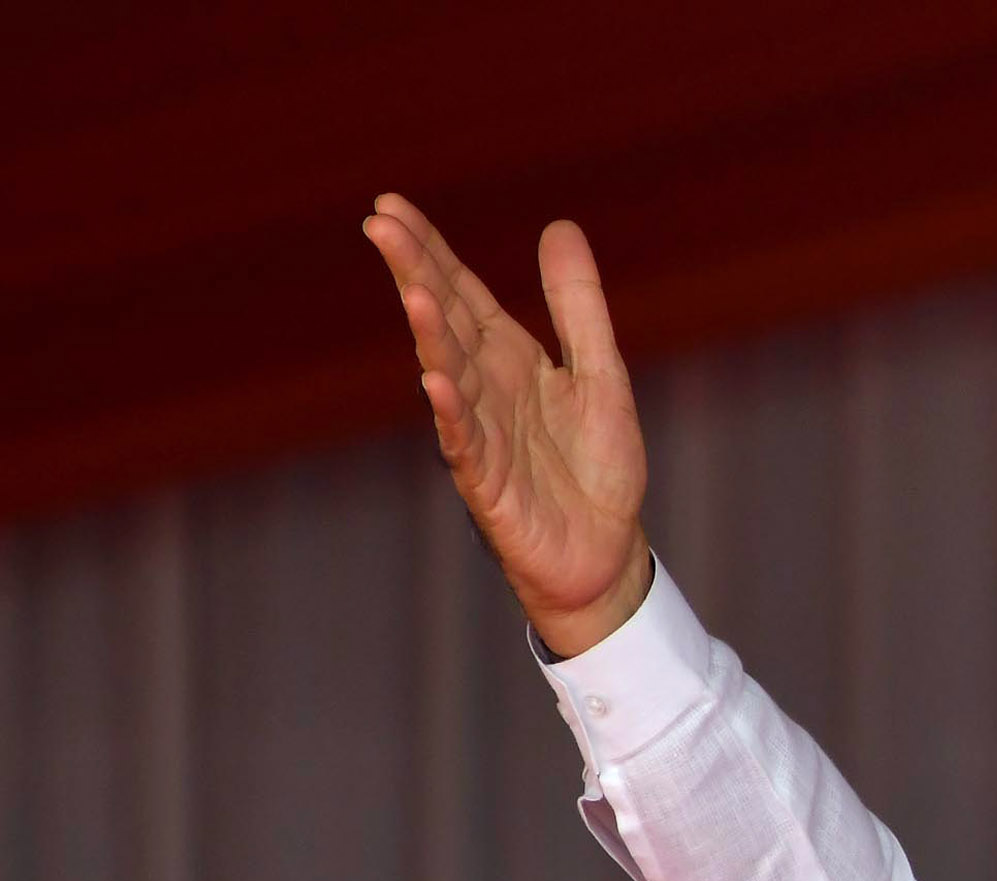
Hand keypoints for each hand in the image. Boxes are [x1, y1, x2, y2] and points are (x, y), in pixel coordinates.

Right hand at [361, 196, 651, 655]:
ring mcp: (481, 431)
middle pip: (444, 319)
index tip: (390, 205)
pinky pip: (465, 442)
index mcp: (508, 356)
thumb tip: (560, 225)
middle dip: (415, 272)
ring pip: (448, 373)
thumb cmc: (597, 465)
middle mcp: (484, 386)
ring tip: (415, 293)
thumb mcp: (601, 372)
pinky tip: (435, 381)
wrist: (607, 552)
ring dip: (430, 335)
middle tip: (380, 224)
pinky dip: (451, 412)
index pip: (460, 290)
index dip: (429, 248)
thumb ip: (578, 305)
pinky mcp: (488, 481)